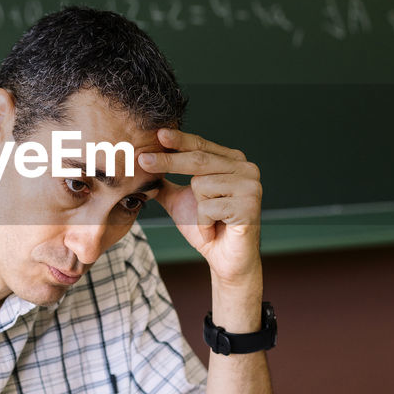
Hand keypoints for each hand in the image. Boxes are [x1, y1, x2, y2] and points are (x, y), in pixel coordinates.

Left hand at [139, 129, 262, 286]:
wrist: (224, 259)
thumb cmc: (206, 227)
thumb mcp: (180, 200)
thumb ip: (166, 182)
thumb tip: (142, 164)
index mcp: (232, 161)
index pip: (201, 146)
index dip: (178, 141)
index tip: (158, 135)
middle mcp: (246, 169)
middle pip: (199, 160)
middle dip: (169, 162)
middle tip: (143, 160)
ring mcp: (251, 186)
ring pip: (201, 185)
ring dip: (196, 209)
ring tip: (208, 220)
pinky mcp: (250, 206)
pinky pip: (209, 207)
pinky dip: (204, 223)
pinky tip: (214, 230)